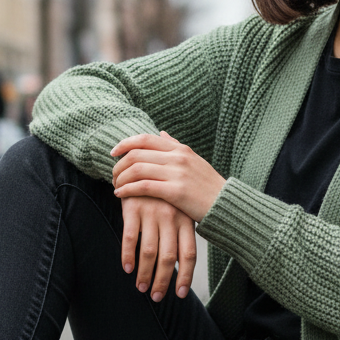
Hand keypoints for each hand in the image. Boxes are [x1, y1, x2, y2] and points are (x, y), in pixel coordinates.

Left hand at [111, 132, 226, 221]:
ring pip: (137, 169)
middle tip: (113, 176)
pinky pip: (143, 186)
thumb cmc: (208, 186)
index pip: (144, 139)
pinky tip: (121, 195)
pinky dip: (127, 190)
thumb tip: (162, 133)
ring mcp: (177, 173)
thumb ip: (176, 147)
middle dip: (119, 165)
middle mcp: (177, 158)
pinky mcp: (176, 192)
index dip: (124, 144)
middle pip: (136, 154)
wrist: (226, 206)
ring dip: (120, 178)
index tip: (113, 153)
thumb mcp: (194, 161)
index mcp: (180, 149)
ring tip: (116, 187)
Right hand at [119, 195, 197, 300]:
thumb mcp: (178, 209)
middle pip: (169, 257)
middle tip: (157, 297)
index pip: (189, 253)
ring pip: (149, 251)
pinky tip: (127, 268)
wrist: (143, 164)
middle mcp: (171, 217)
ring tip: (141, 288)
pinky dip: (128, 256)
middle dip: (163, 280)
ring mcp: (152, 212)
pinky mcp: (133, 208)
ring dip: (145, 273)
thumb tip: (180, 266)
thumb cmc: (162, 194)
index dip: (185, 275)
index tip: (181, 294)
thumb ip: (180, 233)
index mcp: (186, 219)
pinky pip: (130, 238)